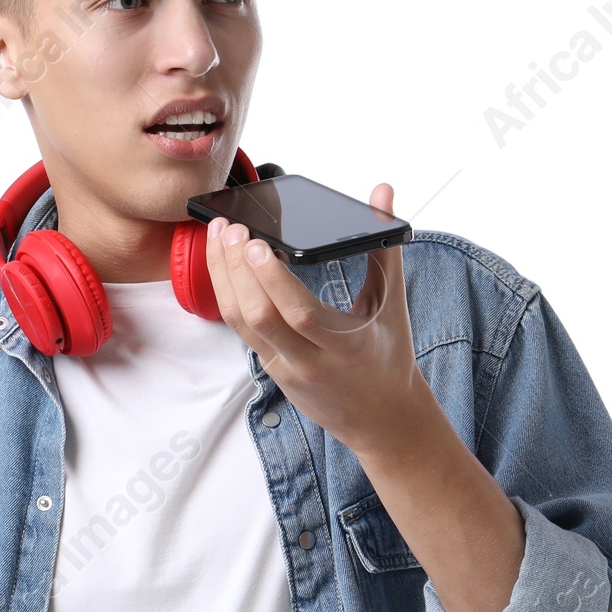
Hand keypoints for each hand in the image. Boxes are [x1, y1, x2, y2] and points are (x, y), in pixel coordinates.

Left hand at [203, 181, 426, 459]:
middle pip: (258, 316)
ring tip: (218, 239)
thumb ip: (384, 247)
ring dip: (223, 279)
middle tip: (227, 229)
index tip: (253, 243)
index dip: (271, 278)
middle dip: (235, 270)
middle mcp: (308, 362)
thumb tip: (382, 193)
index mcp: (344, 346)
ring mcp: (283, 369)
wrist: (380, 418)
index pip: (298, 312)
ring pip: (240, 324)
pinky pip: (240, 331)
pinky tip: (223, 266)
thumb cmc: (389, 358)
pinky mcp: (269, 370)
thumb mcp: (393, 305)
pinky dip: (228, 295)